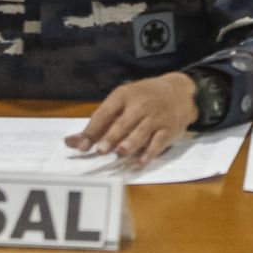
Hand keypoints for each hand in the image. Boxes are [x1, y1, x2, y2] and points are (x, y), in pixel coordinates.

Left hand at [66, 72, 198, 165]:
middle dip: (112, 136)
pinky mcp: (169, 129)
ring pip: (142, 132)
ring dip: (131, 142)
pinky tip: (141, 161)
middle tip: (101, 150)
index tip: (81, 146)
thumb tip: (71, 142)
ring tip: (121, 152)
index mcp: (124, 96)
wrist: (180, 91)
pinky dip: (150, 152)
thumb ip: (98, 124)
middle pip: (124, 123)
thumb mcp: (122, 102)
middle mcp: (140, 105)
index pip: (105, 113)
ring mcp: (156, 118)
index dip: (93, 130)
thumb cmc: (145, 98)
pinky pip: (159, 142)